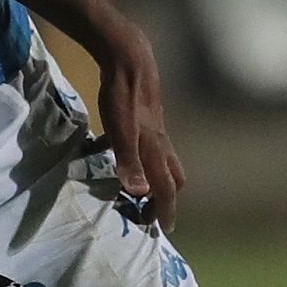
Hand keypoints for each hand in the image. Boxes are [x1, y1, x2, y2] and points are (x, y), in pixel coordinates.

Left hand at [93, 28, 184, 231]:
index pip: (166, 188)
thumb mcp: (119, 130)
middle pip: (172, 176)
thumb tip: (139, 192)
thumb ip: (127, 160)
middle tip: (150, 210)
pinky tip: (113, 148)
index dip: (165, 210)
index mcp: (155, 149)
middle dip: (166, 196)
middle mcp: (160, 142)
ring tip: (136, 186)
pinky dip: (137, 153)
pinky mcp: (145, 115)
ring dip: (154, 175)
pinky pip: (146, 142)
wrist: (129, 57)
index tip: (164, 229)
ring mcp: (154, 127)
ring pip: (162, 158)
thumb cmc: (121, 94)